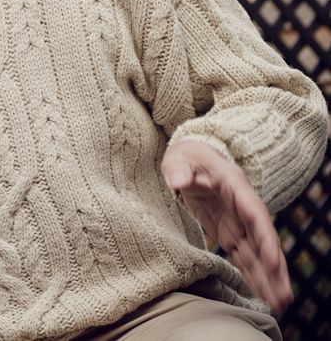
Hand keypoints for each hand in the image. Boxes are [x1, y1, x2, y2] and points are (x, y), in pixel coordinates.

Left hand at [162, 140, 291, 311]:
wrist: (190, 158)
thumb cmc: (187, 157)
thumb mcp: (179, 158)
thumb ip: (179, 169)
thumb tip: (178, 180)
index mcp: (236, 188)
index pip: (255, 216)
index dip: (266, 239)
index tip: (273, 262)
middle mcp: (243, 208)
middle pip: (262, 241)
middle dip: (274, 269)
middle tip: (284, 296)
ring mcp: (237, 222)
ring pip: (255, 254)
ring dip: (266, 279)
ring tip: (279, 305)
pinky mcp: (228, 232)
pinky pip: (242, 256)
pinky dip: (251, 275)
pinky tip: (262, 295)